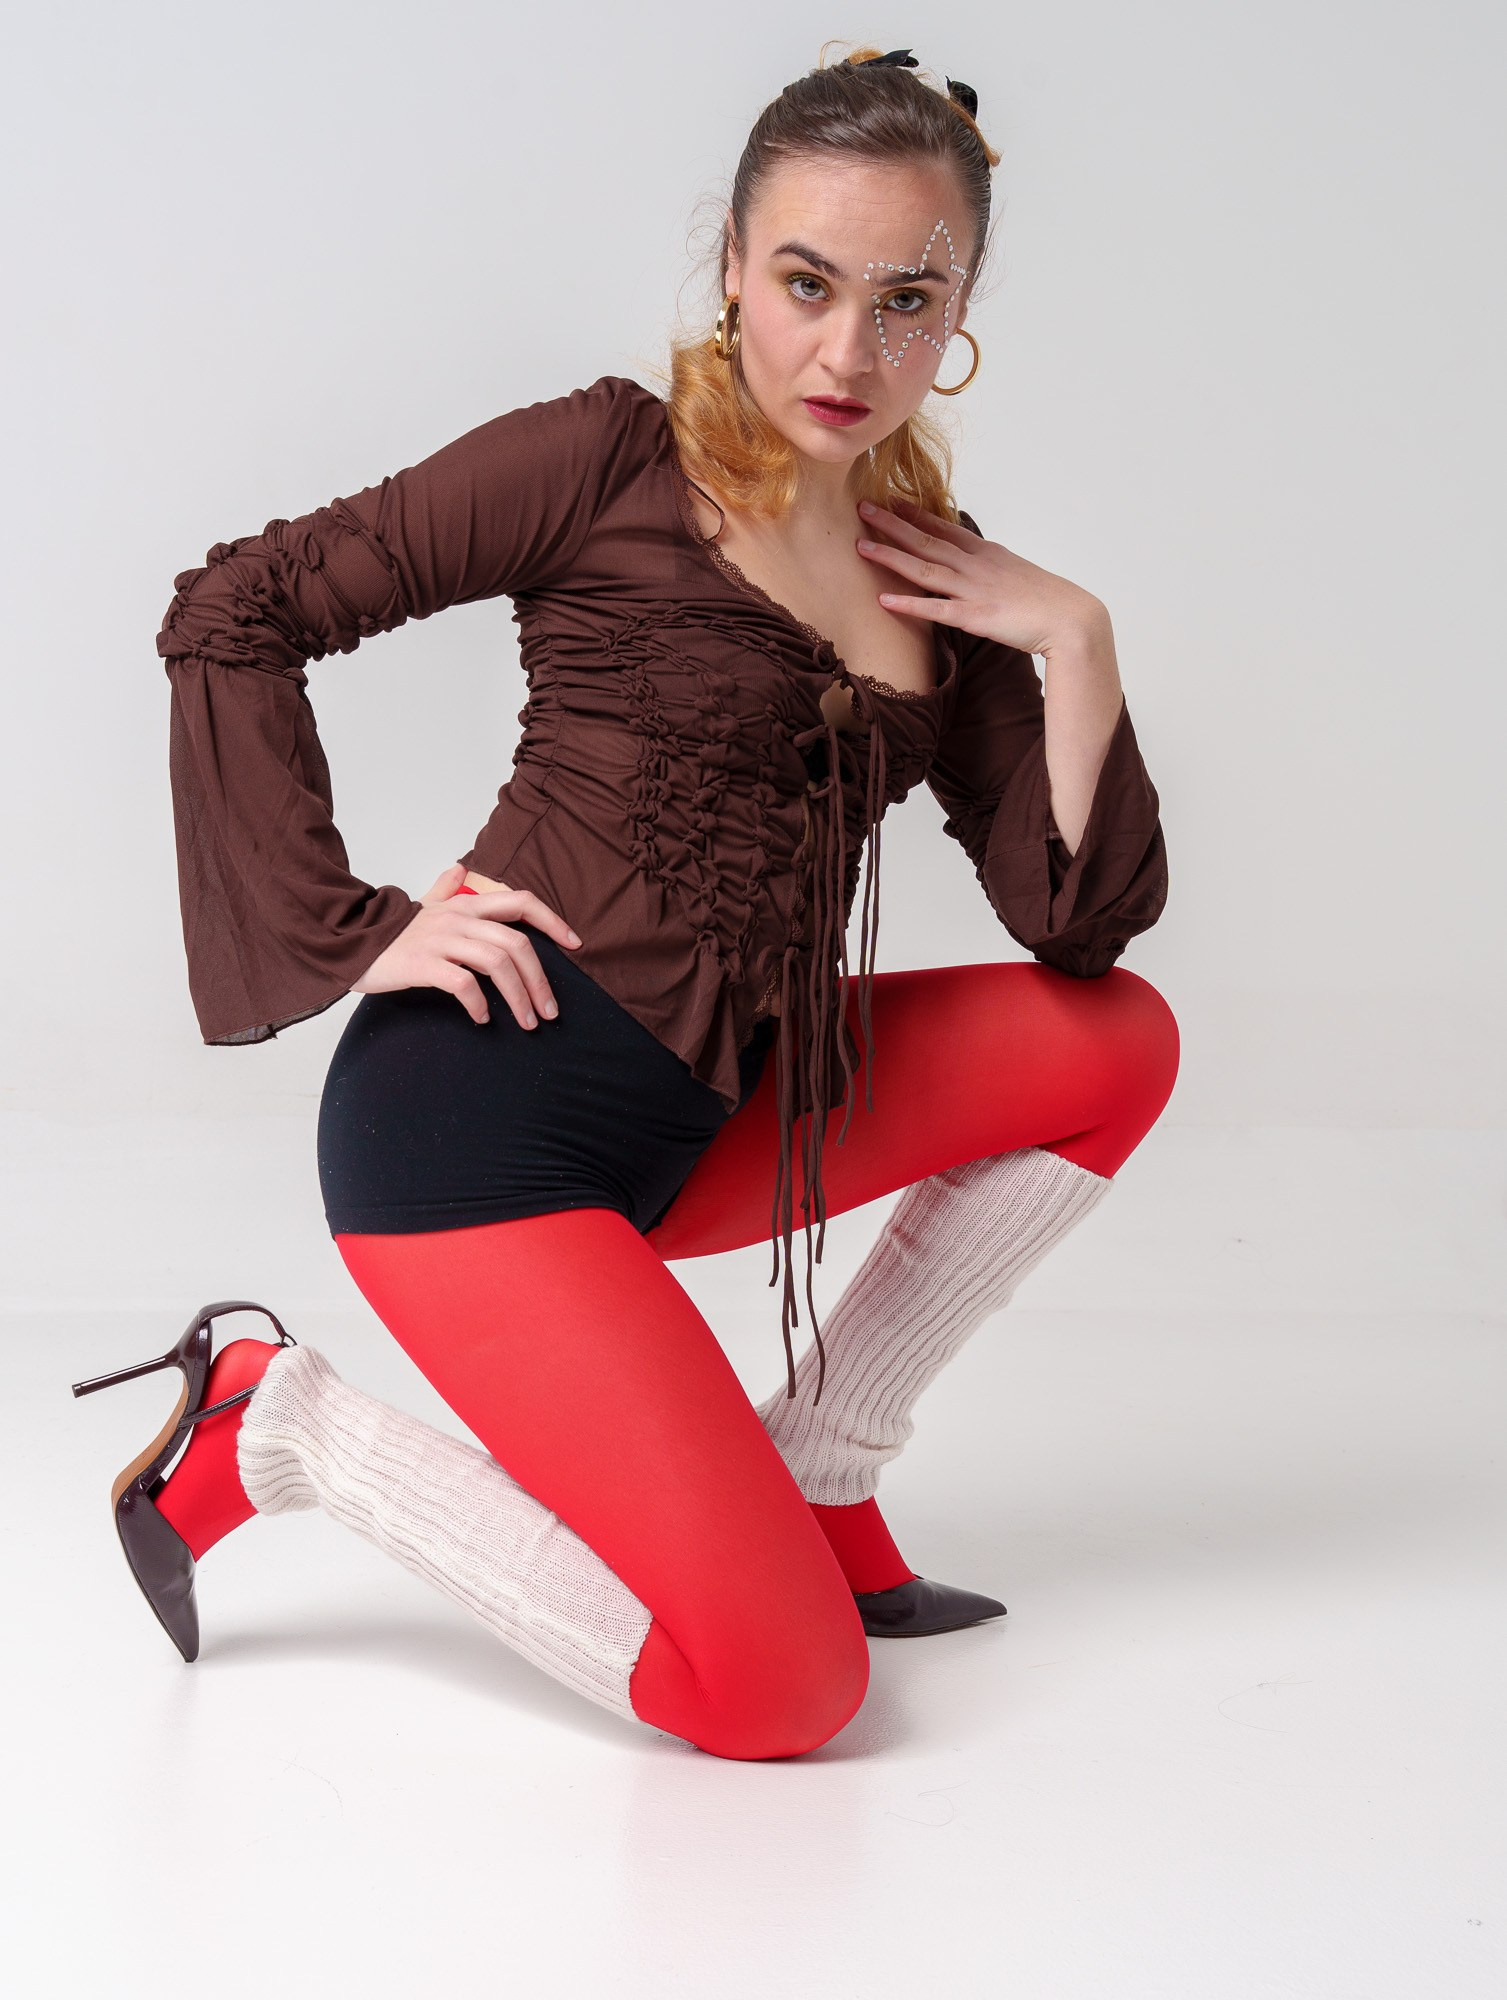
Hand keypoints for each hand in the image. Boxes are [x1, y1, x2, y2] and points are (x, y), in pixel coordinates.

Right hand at [351, 862, 581, 1028]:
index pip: (520, 901)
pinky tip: (483, 1020)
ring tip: (526, 1022)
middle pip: (516, 943)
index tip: (574, 944)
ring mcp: (440, 941)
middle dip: (540, 980)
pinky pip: (463, 984)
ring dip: (518, 997)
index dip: (552, 920)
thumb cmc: (390, 932)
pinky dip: (479, 1004)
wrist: (346, 943)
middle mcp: (458, 919)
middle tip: (550, 1011)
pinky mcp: (422, 964)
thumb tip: (459, 867)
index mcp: (465, 905)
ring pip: (496, 963)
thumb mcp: (421, 906)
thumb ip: (445, 890)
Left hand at [855, 496, 1106, 658]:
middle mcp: (976, 566)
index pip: (945, 528)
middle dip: (893, 524)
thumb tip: (973, 566)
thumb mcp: (1016, 574)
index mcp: (986, 554)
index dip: (916, 513)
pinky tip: (884, 600)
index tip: (891, 499)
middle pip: (927, 541)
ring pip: (925, 569)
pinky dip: (909, 604)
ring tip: (861, 546)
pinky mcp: (976, 617)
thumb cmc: (1047, 601)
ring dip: (892, 556)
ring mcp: (974, 590)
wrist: (1073, 619)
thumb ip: (990, 569)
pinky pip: (936, 610)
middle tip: (862, 507)